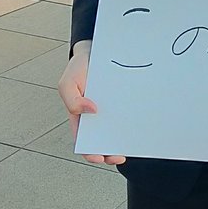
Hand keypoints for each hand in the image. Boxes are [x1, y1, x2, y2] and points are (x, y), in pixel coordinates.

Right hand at [57, 40, 125, 165]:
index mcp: (81, 118)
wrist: (95, 50)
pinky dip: (135, 122)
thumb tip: (90, 111)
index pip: (85, 141)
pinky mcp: (126, 102)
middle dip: (111, 153)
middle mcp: (98, 117)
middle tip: (119, 156)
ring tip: (131, 144)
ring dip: (124, 140)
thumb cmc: (79, 68)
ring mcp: (113, 110)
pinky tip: (140, 125)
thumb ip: (72, 100)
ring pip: (120, 131)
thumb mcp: (67, 83)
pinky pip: (131, 115)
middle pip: (105, 141)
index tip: (100, 158)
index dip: (92, 153)